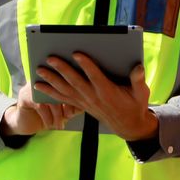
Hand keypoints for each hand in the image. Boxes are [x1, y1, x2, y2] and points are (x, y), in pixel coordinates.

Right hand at [0, 82, 81, 136]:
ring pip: (50, 98)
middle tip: (69, 117)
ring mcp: (33, 86)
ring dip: (56, 114)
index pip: (69, 84)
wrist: (26, 122)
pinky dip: (47, 117)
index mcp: (56, 78)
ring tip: (59, 125)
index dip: (74, 98)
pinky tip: (49, 126)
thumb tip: (85, 106)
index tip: (76, 111)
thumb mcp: (62, 110)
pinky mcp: (25, 96)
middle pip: (60, 89)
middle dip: (66, 105)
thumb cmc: (48, 114)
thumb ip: (73, 105)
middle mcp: (44, 78)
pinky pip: (40, 105)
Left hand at [34, 53, 158, 140]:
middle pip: (75, 81)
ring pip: (65, 90)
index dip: (86, 65)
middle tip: (50, 58)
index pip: (95, 76)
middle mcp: (93, 96)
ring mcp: (84, 102)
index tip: (77, 53)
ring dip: (51, 80)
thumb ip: (138, 80)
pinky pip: (62, 98)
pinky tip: (38, 86)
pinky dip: (49, 92)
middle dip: (62, 69)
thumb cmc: (134, 104)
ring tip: (39, 70)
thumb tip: (138, 67)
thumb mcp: (141, 93)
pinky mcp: (80, 105)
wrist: (127, 125)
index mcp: (108, 91)